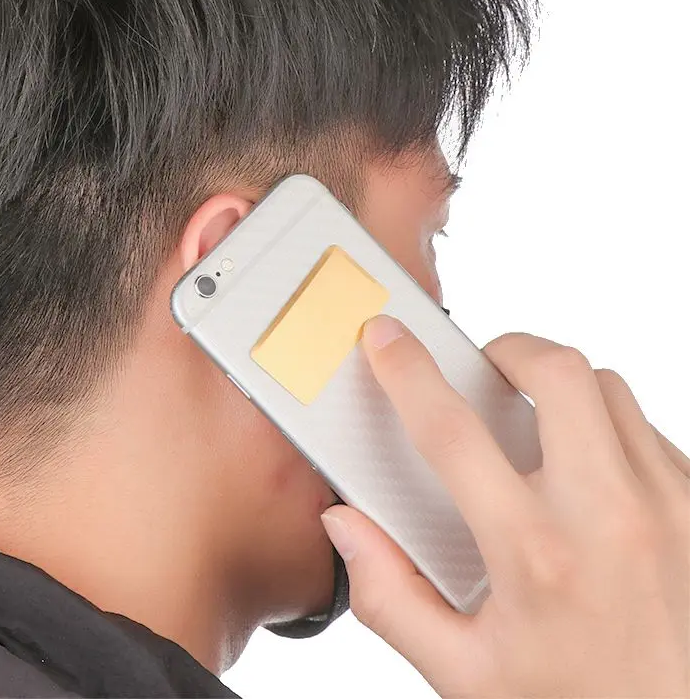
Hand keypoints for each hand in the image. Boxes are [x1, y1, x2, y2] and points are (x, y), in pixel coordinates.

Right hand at [321, 316, 689, 698]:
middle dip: (505, 351)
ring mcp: (670, 508)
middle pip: (555, 372)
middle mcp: (610, 517)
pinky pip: (650, 431)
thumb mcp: (466, 675)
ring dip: (562, 389)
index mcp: (535, 555)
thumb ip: (391, 595)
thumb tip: (346, 527)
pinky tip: (589, 473)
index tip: (387, 339)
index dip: (407, 372)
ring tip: (536, 424)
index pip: (451, 432)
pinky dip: (611, 429)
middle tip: (482, 369)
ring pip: (610, 389)